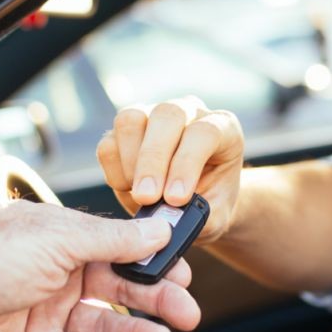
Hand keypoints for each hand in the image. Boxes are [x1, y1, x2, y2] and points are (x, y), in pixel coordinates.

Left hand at [0, 200, 200, 331]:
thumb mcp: (60, 237)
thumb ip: (114, 239)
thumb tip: (158, 228)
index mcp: (62, 238)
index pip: (120, 250)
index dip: (152, 261)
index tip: (183, 273)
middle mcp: (56, 274)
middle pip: (118, 290)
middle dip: (155, 301)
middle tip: (186, 313)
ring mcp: (44, 313)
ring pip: (103, 326)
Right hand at [96, 96, 244, 243]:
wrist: (196, 202)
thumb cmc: (212, 204)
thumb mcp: (216, 215)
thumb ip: (198, 216)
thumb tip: (167, 218)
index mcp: (222, 127)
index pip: (204, 133)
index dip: (186, 164)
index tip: (176, 199)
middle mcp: (188, 112)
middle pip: (166, 115)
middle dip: (153, 160)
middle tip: (147, 198)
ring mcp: (152, 115)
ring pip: (131, 120)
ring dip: (130, 162)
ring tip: (141, 196)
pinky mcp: (124, 132)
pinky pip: (108, 142)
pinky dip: (114, 171)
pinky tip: (128, 189)